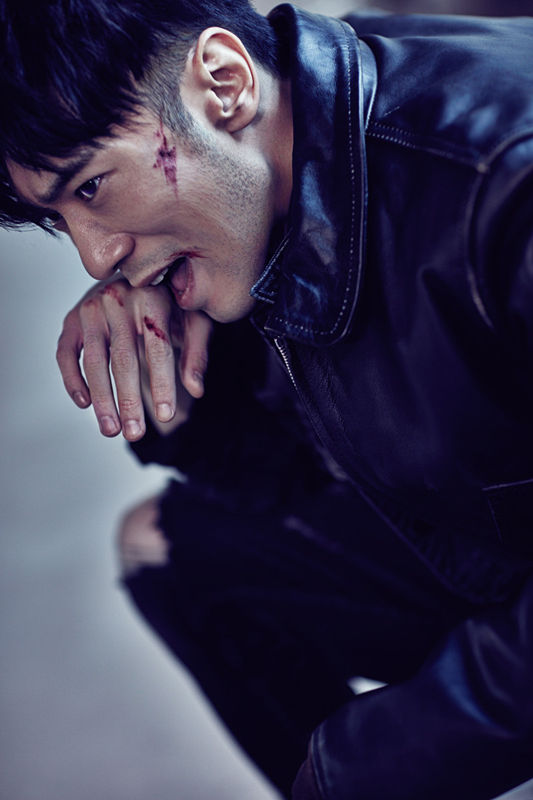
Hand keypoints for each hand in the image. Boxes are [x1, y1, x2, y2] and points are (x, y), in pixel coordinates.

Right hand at [56, 277, 211, 440]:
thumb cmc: (171, 304)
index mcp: (153, 298)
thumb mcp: (195, 321)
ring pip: (93, 361)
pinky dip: (72, 380)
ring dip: (101, 399)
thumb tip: (195, 390)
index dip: (162, 384)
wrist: (139, 277)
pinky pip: (66, 354)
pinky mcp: (72, 320)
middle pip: (123, 359)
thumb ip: (197, 354)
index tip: (166, 416)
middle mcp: (118, 300)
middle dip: (128, 401)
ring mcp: (91, 308)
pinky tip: (85, 405)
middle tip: (135, 435)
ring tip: (112, 431)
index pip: (158, 348)